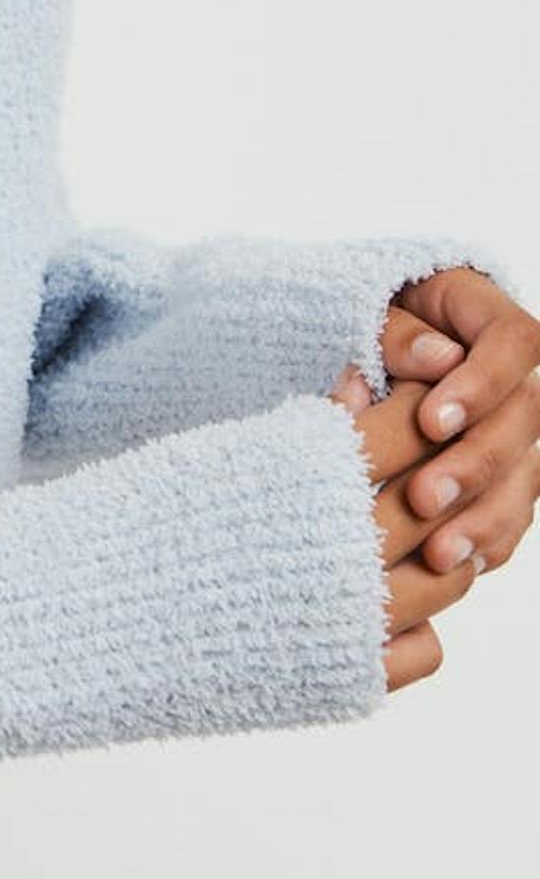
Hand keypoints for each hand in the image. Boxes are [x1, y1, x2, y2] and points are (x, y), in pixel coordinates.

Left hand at [327, 278, 539, 691]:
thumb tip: (438, 358)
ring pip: (524, 477)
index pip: (515, 342)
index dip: (482, 385)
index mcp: (487, 315)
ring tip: (436, 555)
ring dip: (482, 519)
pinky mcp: (505, 475)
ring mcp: (518, 429)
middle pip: (525, 419)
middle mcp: (518, 375)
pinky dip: (482, 542)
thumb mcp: (366, 311)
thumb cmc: (359, 320)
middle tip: (421, 499)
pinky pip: (511, 514)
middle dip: (474, 465)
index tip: (430, 424)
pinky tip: (449, 567)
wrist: (356, 353)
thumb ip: (395, 334)